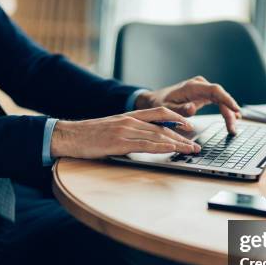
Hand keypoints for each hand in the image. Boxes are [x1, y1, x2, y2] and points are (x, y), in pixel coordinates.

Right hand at [51, 107, 200, 158]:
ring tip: (191, 150)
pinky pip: (146, 144)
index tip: (189, 127)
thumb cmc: (89, 136)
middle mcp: (130, 120)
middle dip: (183, 134)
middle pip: (164, 125)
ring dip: (178, 144)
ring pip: (158, 135)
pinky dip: (162, 147)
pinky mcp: (120, 142)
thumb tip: (144, 143)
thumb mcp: (113, 129)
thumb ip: (130, 134)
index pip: (160, 114)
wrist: (69, 136)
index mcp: (129, 116)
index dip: (177, 119)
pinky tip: (172, 150)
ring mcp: (126, 130)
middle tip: (196, 144)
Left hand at [134, 76, 241, 133]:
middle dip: (229, 113)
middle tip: (233, 129)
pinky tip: (232, 118)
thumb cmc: (160, 104)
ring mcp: (202, 89)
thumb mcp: (167, 109)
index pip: (215, 90)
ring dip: (228, 114)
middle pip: (221, 97)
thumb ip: (180, 109)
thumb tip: (193, 108)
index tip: (236, 109)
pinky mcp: (203, 95)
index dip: (227, 99)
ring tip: (233, 129)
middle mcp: (200, 85)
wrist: (155, 100)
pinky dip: (224, 111)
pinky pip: (218, 102)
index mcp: (192, 87)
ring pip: (221, 100)